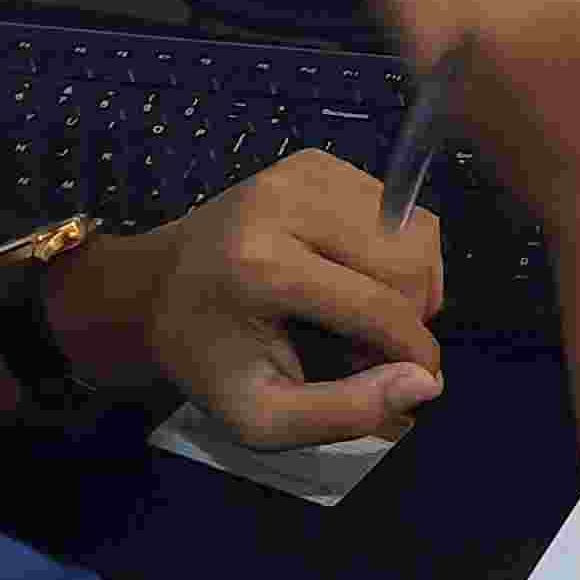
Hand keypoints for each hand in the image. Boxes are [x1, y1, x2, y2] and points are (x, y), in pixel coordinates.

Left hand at [72, 149, 445, 445]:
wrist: (153, 288)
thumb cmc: (205, 358)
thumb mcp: (261, 418)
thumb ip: (344, 413)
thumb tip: (425, 383)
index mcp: (263, 266)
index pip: (379, 305)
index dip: (415, 350)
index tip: (422, 382)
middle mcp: (286, 203)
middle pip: (408, 257)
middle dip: (414, 315)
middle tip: (377, 350)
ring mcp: (303, 172)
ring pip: (415, 226)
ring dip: (410, 282)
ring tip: (366, 316)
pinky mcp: (316, 161)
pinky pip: (397, 206)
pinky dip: (394, 250)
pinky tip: (355, 277)